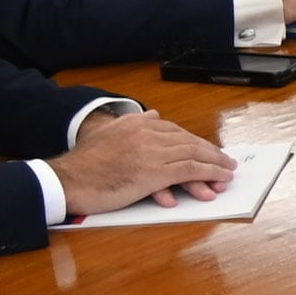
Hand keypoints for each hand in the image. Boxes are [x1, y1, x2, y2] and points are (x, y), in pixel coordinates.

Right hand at [53, 106, 238, 214]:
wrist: (68, 180)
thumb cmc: (83, 164)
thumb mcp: (106, 134)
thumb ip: (130, 124)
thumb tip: (152, 114)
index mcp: (136, 123)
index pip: (174, 130)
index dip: (193, 141)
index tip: (206, 150)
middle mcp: (147, 132)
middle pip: (188, 141)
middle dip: (209, 152)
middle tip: (225, 161)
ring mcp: (152, 151)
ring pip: (193, 154)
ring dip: (214, 164)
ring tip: (227, 171)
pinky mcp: (154, 171)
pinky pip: (190, 170)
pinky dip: (208, 174)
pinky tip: (218, 179)